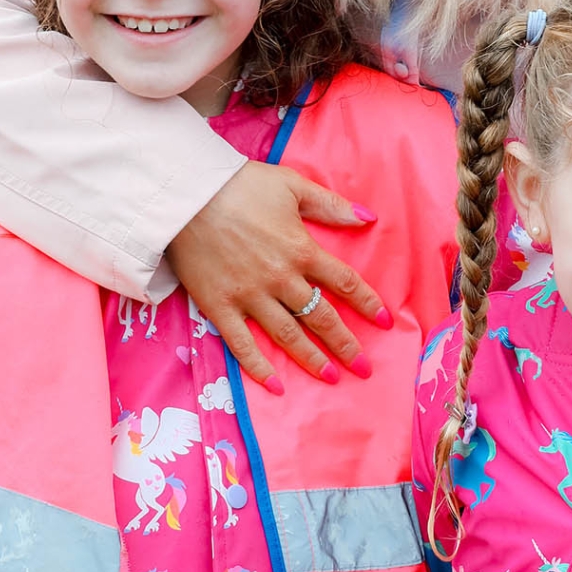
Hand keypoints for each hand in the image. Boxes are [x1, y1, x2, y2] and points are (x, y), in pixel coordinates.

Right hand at [166, 161, 386, 388]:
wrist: (185, 195)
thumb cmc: (240, 185)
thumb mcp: (292, 185)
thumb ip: (331, 205)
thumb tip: (368, 218)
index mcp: (302, 250)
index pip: (346, 283)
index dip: (368, 303)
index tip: (386, 321)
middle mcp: (281, 279)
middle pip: (322, 317)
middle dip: (346, 344)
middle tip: (364, 367)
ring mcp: (250, 296)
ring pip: (289, 336)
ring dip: (312, 359)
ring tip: (331, 377)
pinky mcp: (220, 307)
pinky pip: (243, 344)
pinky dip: (259, 367)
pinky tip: (275, 387)